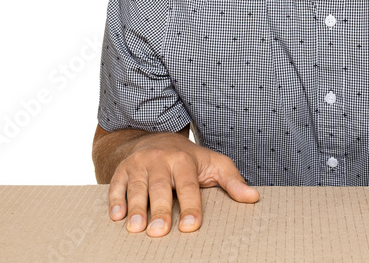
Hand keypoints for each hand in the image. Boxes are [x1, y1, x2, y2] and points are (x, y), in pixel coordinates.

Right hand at [108, 131, 259, 235]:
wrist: (154, 137)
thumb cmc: (188, 158)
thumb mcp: (213, 163)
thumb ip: (232, 180)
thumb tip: (253, 197)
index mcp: (184, 160)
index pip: (188, 186)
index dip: (191, 206)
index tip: (192, 226)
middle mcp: (160, 160)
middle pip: (161, 187)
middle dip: (160, 210)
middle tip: (159, 231)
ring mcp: (139, 164)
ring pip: (137, 187)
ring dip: (136, 208)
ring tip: (136, 228)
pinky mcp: (122, 170)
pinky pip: (116, 185)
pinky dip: (115, 200)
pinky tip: (117, 216)